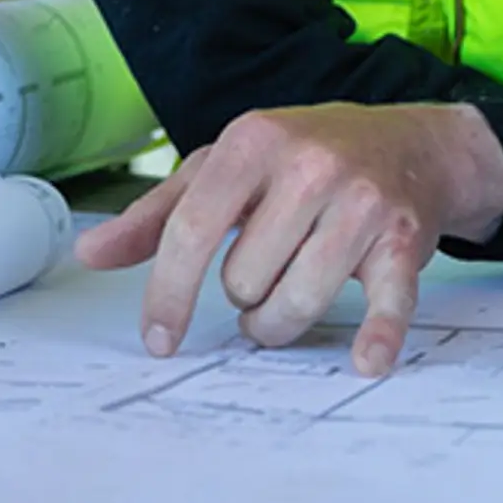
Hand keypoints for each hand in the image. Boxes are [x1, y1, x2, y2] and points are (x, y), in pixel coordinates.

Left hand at [75, 101, 502, 375]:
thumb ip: (157, 215)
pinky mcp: (404, 239)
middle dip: (245, 295)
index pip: (192, 230)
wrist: (413, 145)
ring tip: (288, 297)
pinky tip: (366, 360)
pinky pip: (385, 302)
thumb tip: (89, 254)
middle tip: (263, 274)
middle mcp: (309, 166)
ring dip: (282, 322)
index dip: (168, 294)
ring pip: (296, 303)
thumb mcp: (226, 169)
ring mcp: (360, 202)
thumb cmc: (305, 160)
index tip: (159, 339)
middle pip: (244, 280)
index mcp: (253, 142)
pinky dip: (376, 337)